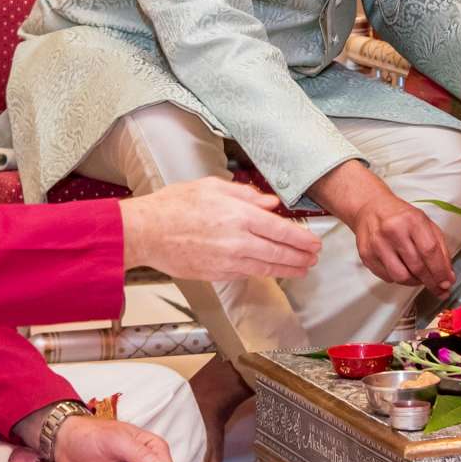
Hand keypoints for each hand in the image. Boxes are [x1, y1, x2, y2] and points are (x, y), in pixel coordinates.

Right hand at [120, 177, 319, 282]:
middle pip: (279, 252)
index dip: (301, 239)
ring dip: (288, 269)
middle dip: (301, 256)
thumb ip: (246, 195)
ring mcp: (228, 261)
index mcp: (239, 216)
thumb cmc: (173, 206)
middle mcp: (238, 241)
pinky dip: (262, 272)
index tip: (313, 242)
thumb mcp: (212, 187)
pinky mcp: (217, 274)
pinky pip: (246, 274)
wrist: (146, 232)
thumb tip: (270, 203)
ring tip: (302, 269)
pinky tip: (270, 270)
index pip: (281, 230)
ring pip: (267, 268)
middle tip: (314, 258)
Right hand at [311, 162, 452, 290]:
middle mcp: (393, 231)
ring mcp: (377, 244)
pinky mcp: (366, 255)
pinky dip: (399, 278)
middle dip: (431, 282)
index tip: (446, 283)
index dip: (440, 271)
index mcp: (412, 220)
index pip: (430, 251)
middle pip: (417, 267)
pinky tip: (403, 270)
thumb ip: (440, 248)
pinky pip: (388, 277)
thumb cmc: (400, 216)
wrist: (370, 208)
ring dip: (415, 282)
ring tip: (420, 278)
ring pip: (401, 277)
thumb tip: (447, 276)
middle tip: (438, 287)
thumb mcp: (425, 223)